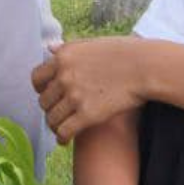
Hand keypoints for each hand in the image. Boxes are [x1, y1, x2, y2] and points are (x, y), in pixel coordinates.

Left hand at [31, 37, 159, 143]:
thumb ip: (69, 47)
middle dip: (51, 108)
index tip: (49, 95)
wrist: (147, 67)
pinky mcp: (87, 114)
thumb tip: (50, 48)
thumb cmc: (125, 53)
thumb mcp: (93, 43)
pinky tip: (66, 141)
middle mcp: (64, 76)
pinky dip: (62, 138)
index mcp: (63, 58)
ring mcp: (74, 96)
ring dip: (56, 125)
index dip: (41, 90)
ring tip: (63, 128)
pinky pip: (64, 132)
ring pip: (51, 119)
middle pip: (44, 101)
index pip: (36, 79)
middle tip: (60, 114)